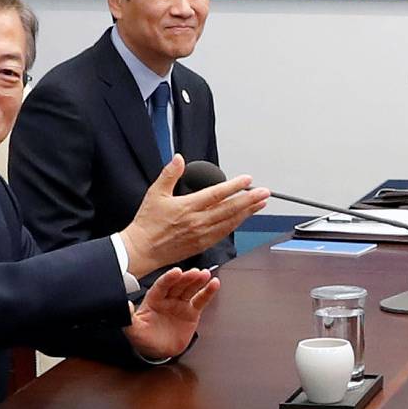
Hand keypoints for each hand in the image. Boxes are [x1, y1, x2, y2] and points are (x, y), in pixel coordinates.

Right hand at [121, 158, 268, 275]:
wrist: (142, 250)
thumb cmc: (147, 223)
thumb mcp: (155, 193)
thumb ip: (169, 174)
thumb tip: (178, 158)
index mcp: (187, 207)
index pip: (217, 194)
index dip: (234, 186)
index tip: (247, 180)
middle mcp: (198, 221)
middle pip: (230, 208)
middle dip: (250, 199)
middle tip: (265, 192)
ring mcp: (202, 234)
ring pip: (231, 221)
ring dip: (248, 212)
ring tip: (261, 203)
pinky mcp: (203, 244)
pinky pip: (225, 233)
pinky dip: (237, 224)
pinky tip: (245, 218)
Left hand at [123, 267, 219, 359]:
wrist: (158, 351)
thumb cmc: (143, 338)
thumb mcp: (132, 329)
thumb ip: (128, 317)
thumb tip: (125, 304)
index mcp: (153, 300)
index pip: (161, 286)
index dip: (169, 279)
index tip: (176, 272)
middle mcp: (167, 299)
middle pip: (178, 285)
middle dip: (186, 278)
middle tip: (195, 272)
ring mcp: (180, 304)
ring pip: (190, 290)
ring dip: (198, 281)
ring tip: (206, 274)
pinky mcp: (192, 312)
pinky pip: (200, 300)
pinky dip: (208, 292)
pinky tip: (214, 284)